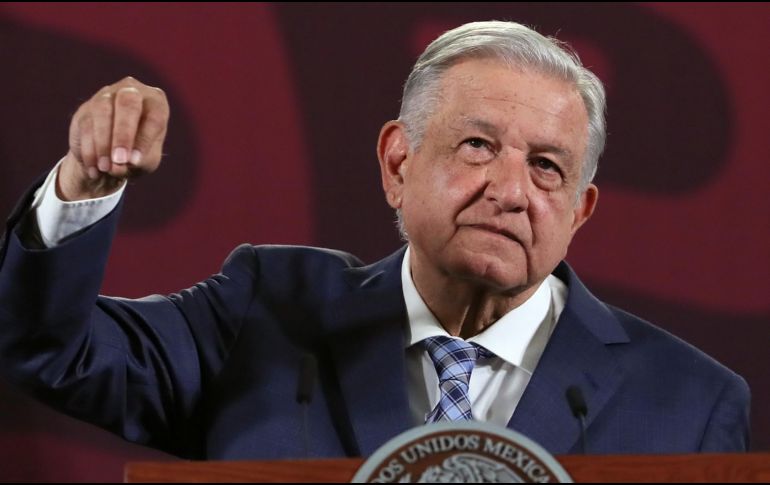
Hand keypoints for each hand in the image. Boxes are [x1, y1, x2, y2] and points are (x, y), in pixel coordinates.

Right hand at [58, 77, 168, 200]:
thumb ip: (139, 161)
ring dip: (103, 144)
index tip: (134, 162)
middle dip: (122, 135)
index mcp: (156, 102)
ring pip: (103, 112)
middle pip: (128, 104)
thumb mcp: (146, 161)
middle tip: (119, 161)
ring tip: (106, 168)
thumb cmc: (138, 154)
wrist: (111, 157)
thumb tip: (122, 164)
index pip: (155, 117)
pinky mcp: (85, 108)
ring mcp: (106, 96)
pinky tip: (94, 168)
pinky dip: (89, 149)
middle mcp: (131, 91)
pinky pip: (86, 125)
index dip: (144, 139)